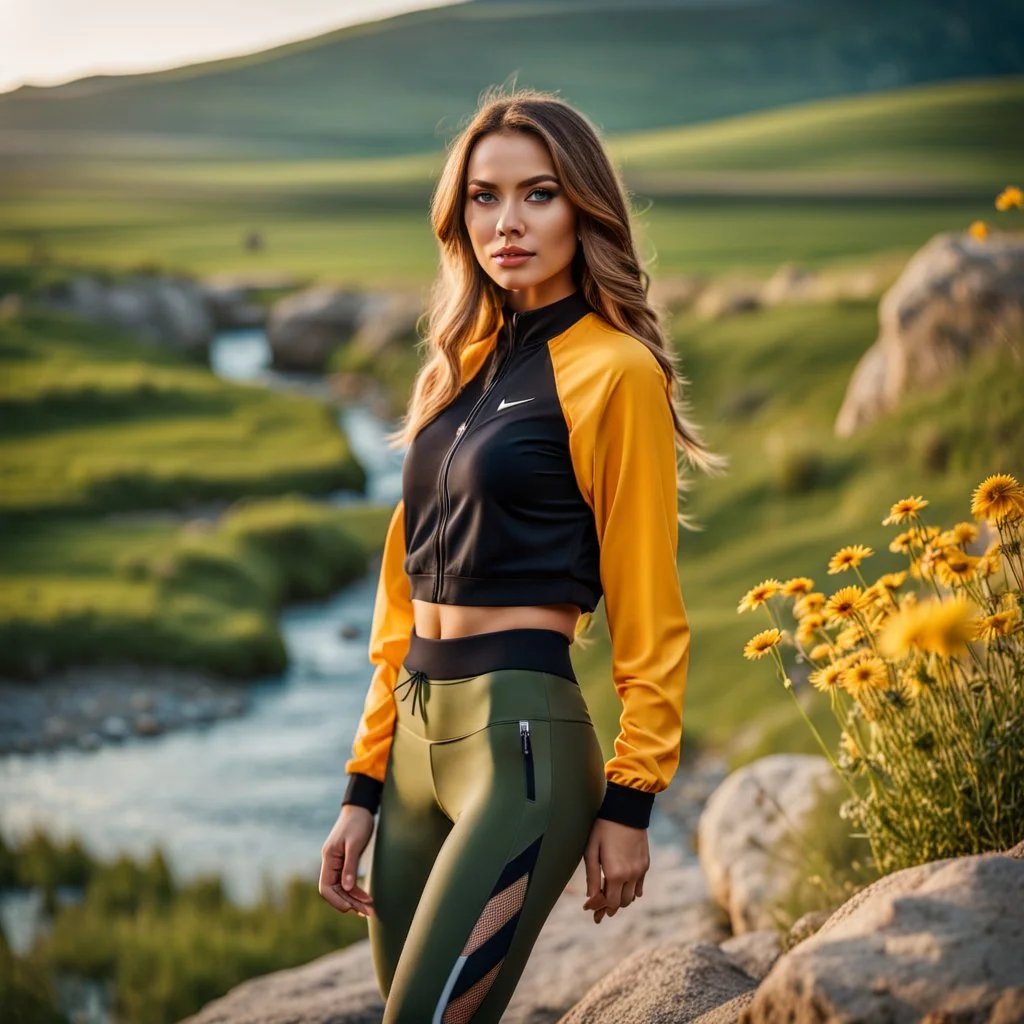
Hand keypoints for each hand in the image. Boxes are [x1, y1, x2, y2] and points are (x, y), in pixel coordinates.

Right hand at [319, 804, 376, 918]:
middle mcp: (330, 863)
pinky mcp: (345, 862)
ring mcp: (337, 863)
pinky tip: (366, 898)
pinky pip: (347, 882)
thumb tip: (346, 888)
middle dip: (349, 903)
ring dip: (354, 899)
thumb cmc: (358, 822)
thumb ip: (349, 865)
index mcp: (328, 858)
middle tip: (368, 912)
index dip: (336, 900)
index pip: (325, 887)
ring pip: (341, 888)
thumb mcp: (355, 843)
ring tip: (369, 909)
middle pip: (334, 891)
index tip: (351, 908)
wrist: (361, 808)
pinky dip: (356, 891)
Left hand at [582, 817, 649, 923]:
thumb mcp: (591, 850)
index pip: (609, 902)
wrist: (626, 810)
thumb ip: (592, 876)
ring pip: (632, 897)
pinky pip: (640, 886)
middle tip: (598, 909)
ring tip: (609, 899)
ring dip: (621, 900)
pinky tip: (623, 890)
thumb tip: (591, 897)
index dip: (599, 907)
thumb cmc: (603, 828)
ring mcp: (640, 870)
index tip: (589, 909)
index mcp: (615, 874)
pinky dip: (632, 892)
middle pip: (621, 903)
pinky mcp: (645, 864)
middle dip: (609, 907)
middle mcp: (630, 876)